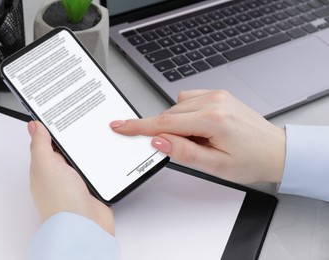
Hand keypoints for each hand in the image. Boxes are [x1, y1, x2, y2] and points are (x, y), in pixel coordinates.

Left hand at [27, 121, 114, 235]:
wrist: (85, 226)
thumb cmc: (61, 202)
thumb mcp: (45, 166)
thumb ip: (40, 144)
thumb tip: (33, 125)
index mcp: (45, 166)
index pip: (48, 141)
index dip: (54, 126)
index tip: (62, 111)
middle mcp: (60, 173)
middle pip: (68, 148)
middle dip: (75, 135)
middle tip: (83, 117)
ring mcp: (77, 180)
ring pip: (83, 156)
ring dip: (89, 148)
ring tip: (97, 131)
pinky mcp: (93, 185)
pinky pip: (96, 167)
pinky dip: (100, 160)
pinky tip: (105, 152)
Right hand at [110, 90, 285, 183]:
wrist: (275, 151)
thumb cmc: (251, 160)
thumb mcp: (215, 166)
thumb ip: (183, 152)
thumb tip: (158, 141)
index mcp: (213, 119)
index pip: (165, 123)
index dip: (138, 126)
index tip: (120, 125)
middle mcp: (214, 101)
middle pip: (170, 114)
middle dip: (168, 132)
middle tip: (188, 149)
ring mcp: (217, 95)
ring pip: (177, 107)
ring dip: (178, 123)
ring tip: (200, 139)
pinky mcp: (218, 94)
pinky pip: (188, 100)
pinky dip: (186, 114)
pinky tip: (200, 127)